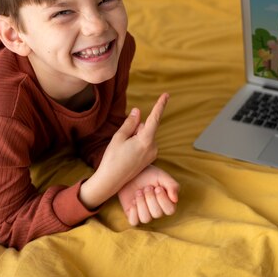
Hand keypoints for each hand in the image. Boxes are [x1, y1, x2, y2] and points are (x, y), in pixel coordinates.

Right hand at [79, 93, 168, 209]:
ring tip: (123, 150)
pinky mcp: (150, 159)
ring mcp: (152, 154)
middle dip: (135, 129)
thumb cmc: (112, 159)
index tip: (166, 95)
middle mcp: (153, 147)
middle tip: (122, 142)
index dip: (160, 105)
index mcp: (146, 141)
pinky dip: (137, 144)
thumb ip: (130, 123)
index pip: (155, 119)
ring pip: (145, 136)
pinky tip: (127, 154)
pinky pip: (145, 144)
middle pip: (146, 128)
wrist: (111, 181)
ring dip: (135, 137)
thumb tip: (138, 111)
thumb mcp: (119, 138)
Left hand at [118, 165, 179, 225]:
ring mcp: (144, 213)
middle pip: (157, 214)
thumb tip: (175, 200)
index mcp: (167, 202)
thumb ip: (172, 185)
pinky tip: (133, 201)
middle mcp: (157, 210)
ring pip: (145, 219)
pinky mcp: (132, 214)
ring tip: (138, 192)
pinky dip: (133, 212)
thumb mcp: (162, 176)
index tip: (158, 188)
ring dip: (141, 203)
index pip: (170, 210)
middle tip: (147, 187)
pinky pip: (134, 222)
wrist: (131, 171)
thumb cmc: (149, 174)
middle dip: (150, 198)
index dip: (163, 200)